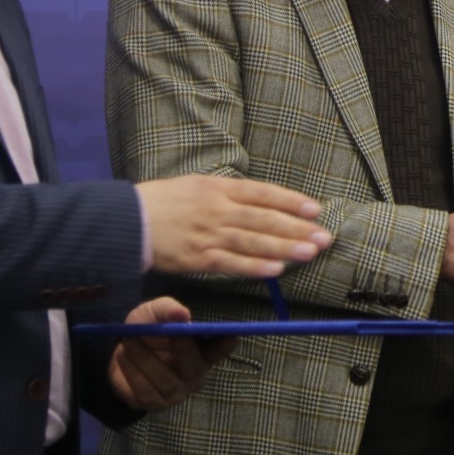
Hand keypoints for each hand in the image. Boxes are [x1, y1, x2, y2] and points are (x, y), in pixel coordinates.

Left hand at [107, 296, 237, 410]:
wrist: (121, 352)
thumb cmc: (148, 330)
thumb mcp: (154, 313)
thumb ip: (166, 310)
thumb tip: (182, 314)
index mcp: (202, 351)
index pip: (220, 349)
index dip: (225, 344)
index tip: (230, 336)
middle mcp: (194, 375)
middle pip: (194, 366)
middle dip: (179, 348)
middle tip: (166, 331)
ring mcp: (175, 393)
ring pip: (165, 381)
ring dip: (144, 359)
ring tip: (127, 341)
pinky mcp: (153, 404)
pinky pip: (144, 393)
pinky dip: (131, 373)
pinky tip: (123, 357)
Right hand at [137, 173, 330, 276]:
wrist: (129, 221)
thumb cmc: (166, 201)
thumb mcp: (199, 185)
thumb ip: (229, 192)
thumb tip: (263, 201)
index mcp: (218, 187)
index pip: (263, 193)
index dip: (291, 201)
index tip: (315, 209)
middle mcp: (217, 209)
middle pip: (264, 219)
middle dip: (297, 228)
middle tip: (324, 237)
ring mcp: (209, 234)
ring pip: (253, 242)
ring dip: (284, 248)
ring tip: (309, 253)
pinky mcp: (198, 258)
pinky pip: (232, 264)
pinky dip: (255, 267)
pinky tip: (276, 270)